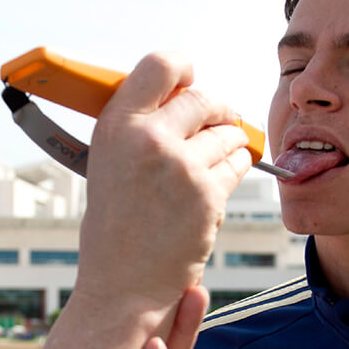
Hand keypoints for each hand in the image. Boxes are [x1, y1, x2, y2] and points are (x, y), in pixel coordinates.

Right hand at [74, 54, 255, 314]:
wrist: (124, 284)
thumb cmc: (117, 224)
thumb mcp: (110, 160)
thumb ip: (140, 123)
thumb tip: (182, 90)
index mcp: (116, 125)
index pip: (161, 64)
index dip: (182, 67)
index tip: (190, 77)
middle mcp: (148, 139)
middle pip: (204, 98)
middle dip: (216, 111)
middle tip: (217, 122)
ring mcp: (180, 167)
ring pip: (228, 133)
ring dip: (228, 143)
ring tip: (209, 163)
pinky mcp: (208, 194)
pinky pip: (238, 164)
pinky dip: (234, 170)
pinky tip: (215, 184)